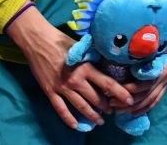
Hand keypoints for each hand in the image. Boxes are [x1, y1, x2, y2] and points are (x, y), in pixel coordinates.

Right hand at [7, 6, 132, 128]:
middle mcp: (76, 81)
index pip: (107, 84)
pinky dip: (69, 119)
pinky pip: (61, 109)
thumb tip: (105, 65)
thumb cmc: (59, 40)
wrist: (36, 40)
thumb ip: (91, 59)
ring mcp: (63, 88)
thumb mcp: (80, 47)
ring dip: (92, 115)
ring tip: (99, 121)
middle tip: (112, 111)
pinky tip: (76, 125)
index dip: (120, 94)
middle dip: (106, 107)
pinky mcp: (50, 91)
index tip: (130, 101)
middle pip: (96, 99)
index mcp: (85, 68)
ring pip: (81, 107)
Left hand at [112, 50, 166, 113]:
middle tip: (111, 103)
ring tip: (118, 110)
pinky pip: (155, 102)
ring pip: (149, 100)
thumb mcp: (141, 48)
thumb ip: (131, 55)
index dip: (127, 89)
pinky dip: (144, 109)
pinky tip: (132, 113)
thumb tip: (111, 58)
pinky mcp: (166, 88)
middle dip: (127, 101)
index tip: (111, 91)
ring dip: (133, 108)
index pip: (143, 84)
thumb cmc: (148, 43)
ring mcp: (166, 83)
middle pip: (145, 94)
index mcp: (159, 66)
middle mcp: (164, 77)